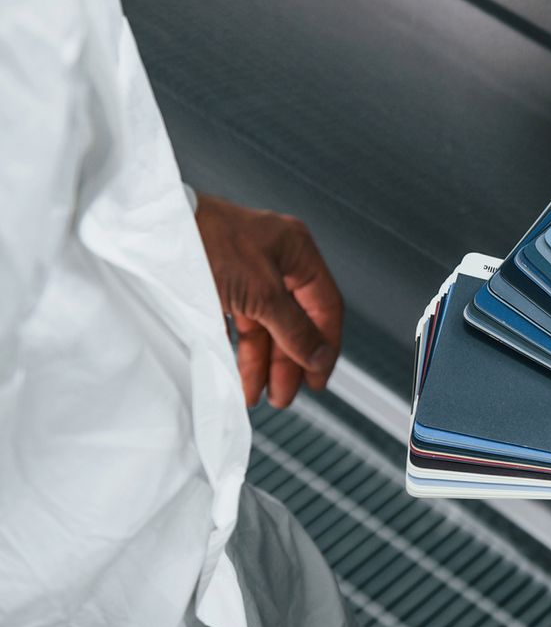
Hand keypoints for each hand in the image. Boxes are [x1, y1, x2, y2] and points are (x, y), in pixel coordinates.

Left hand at [193, 194, 343, 407]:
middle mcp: (277, 261)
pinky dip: (240, 350)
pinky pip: (240, 323)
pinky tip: (239, 373)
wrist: (149, 231)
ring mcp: (249, 272)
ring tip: (257, 393)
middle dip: (288, 363)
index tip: (317, 379)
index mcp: (298, 253)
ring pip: (266, 326)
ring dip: (262, 363)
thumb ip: (295, 329)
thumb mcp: (261, 293)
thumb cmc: (206, 242)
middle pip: (294, 322)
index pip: (326, 307)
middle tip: (283, 395)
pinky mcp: (222, 282)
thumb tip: (319, 355)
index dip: (324, 347)